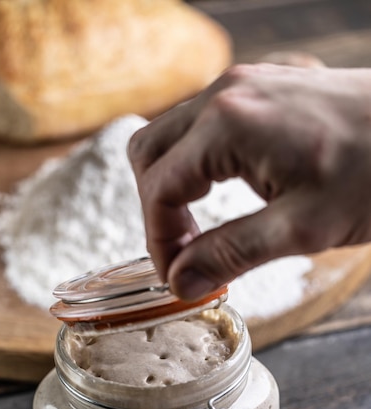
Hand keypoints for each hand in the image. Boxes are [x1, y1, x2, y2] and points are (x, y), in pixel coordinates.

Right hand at [129, 64, 370, 299]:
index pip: (159, 188)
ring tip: (201, 229)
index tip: (178, 276)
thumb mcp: (301, 228)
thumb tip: (180, 281)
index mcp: (227, 125)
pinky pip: (203, 125)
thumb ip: (231, 254)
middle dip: (156, 210)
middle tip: (185, 253)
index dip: (160, 240)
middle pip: (148, 154)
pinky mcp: (262, 90)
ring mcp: (243, 86)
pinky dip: (197, 163)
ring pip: (171, 136)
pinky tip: (223, 191)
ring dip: (173, 185)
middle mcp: (225, 94)